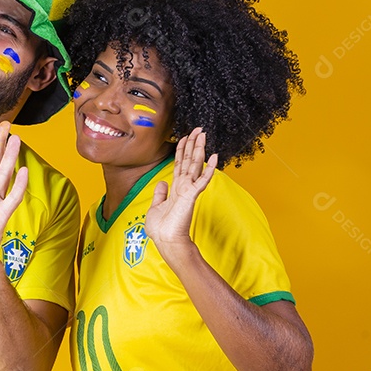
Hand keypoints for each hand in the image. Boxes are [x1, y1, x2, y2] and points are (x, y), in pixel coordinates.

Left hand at [144, 127, 217, 252]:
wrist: (166, 240)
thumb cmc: (161, 228)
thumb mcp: (156, 207)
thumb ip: (160, 194)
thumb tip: (162, 183)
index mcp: (176, 188)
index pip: (180, 164)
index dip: (182, 150)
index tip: (184, 136)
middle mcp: (183, 186)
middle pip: (189, 160)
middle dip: (193, 144)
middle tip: (198, 129)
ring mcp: (189, 190)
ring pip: (195, 165)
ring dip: (199, 149)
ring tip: (204, 135)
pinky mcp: (192, 195)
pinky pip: (202, 179)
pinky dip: (209, 168)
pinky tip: (214, 157)